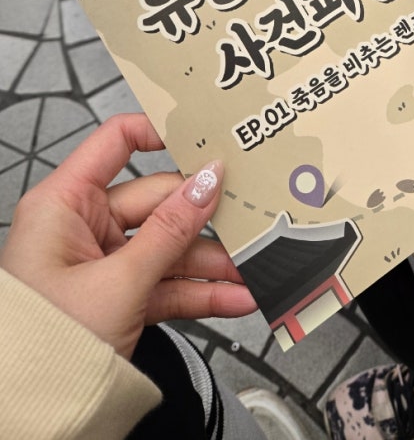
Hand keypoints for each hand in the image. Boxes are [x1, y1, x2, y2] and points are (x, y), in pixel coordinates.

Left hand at [0, 113, 255, 358]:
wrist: (32, 418)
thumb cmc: (43, 344)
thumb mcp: (118, 282)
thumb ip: (171, 230)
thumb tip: (208, 182)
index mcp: (64, 203)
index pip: (116, 142)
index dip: (160, 132)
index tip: (204, 138)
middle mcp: (82, 226)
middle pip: (158, 201)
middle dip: (204, 219)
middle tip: (248, 217)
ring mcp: (102, 262)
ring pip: (168, 246)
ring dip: (210, 263)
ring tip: (249, 269)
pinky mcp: (118, 296)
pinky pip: (166, 283)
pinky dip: (200, 292)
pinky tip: (233, 296)